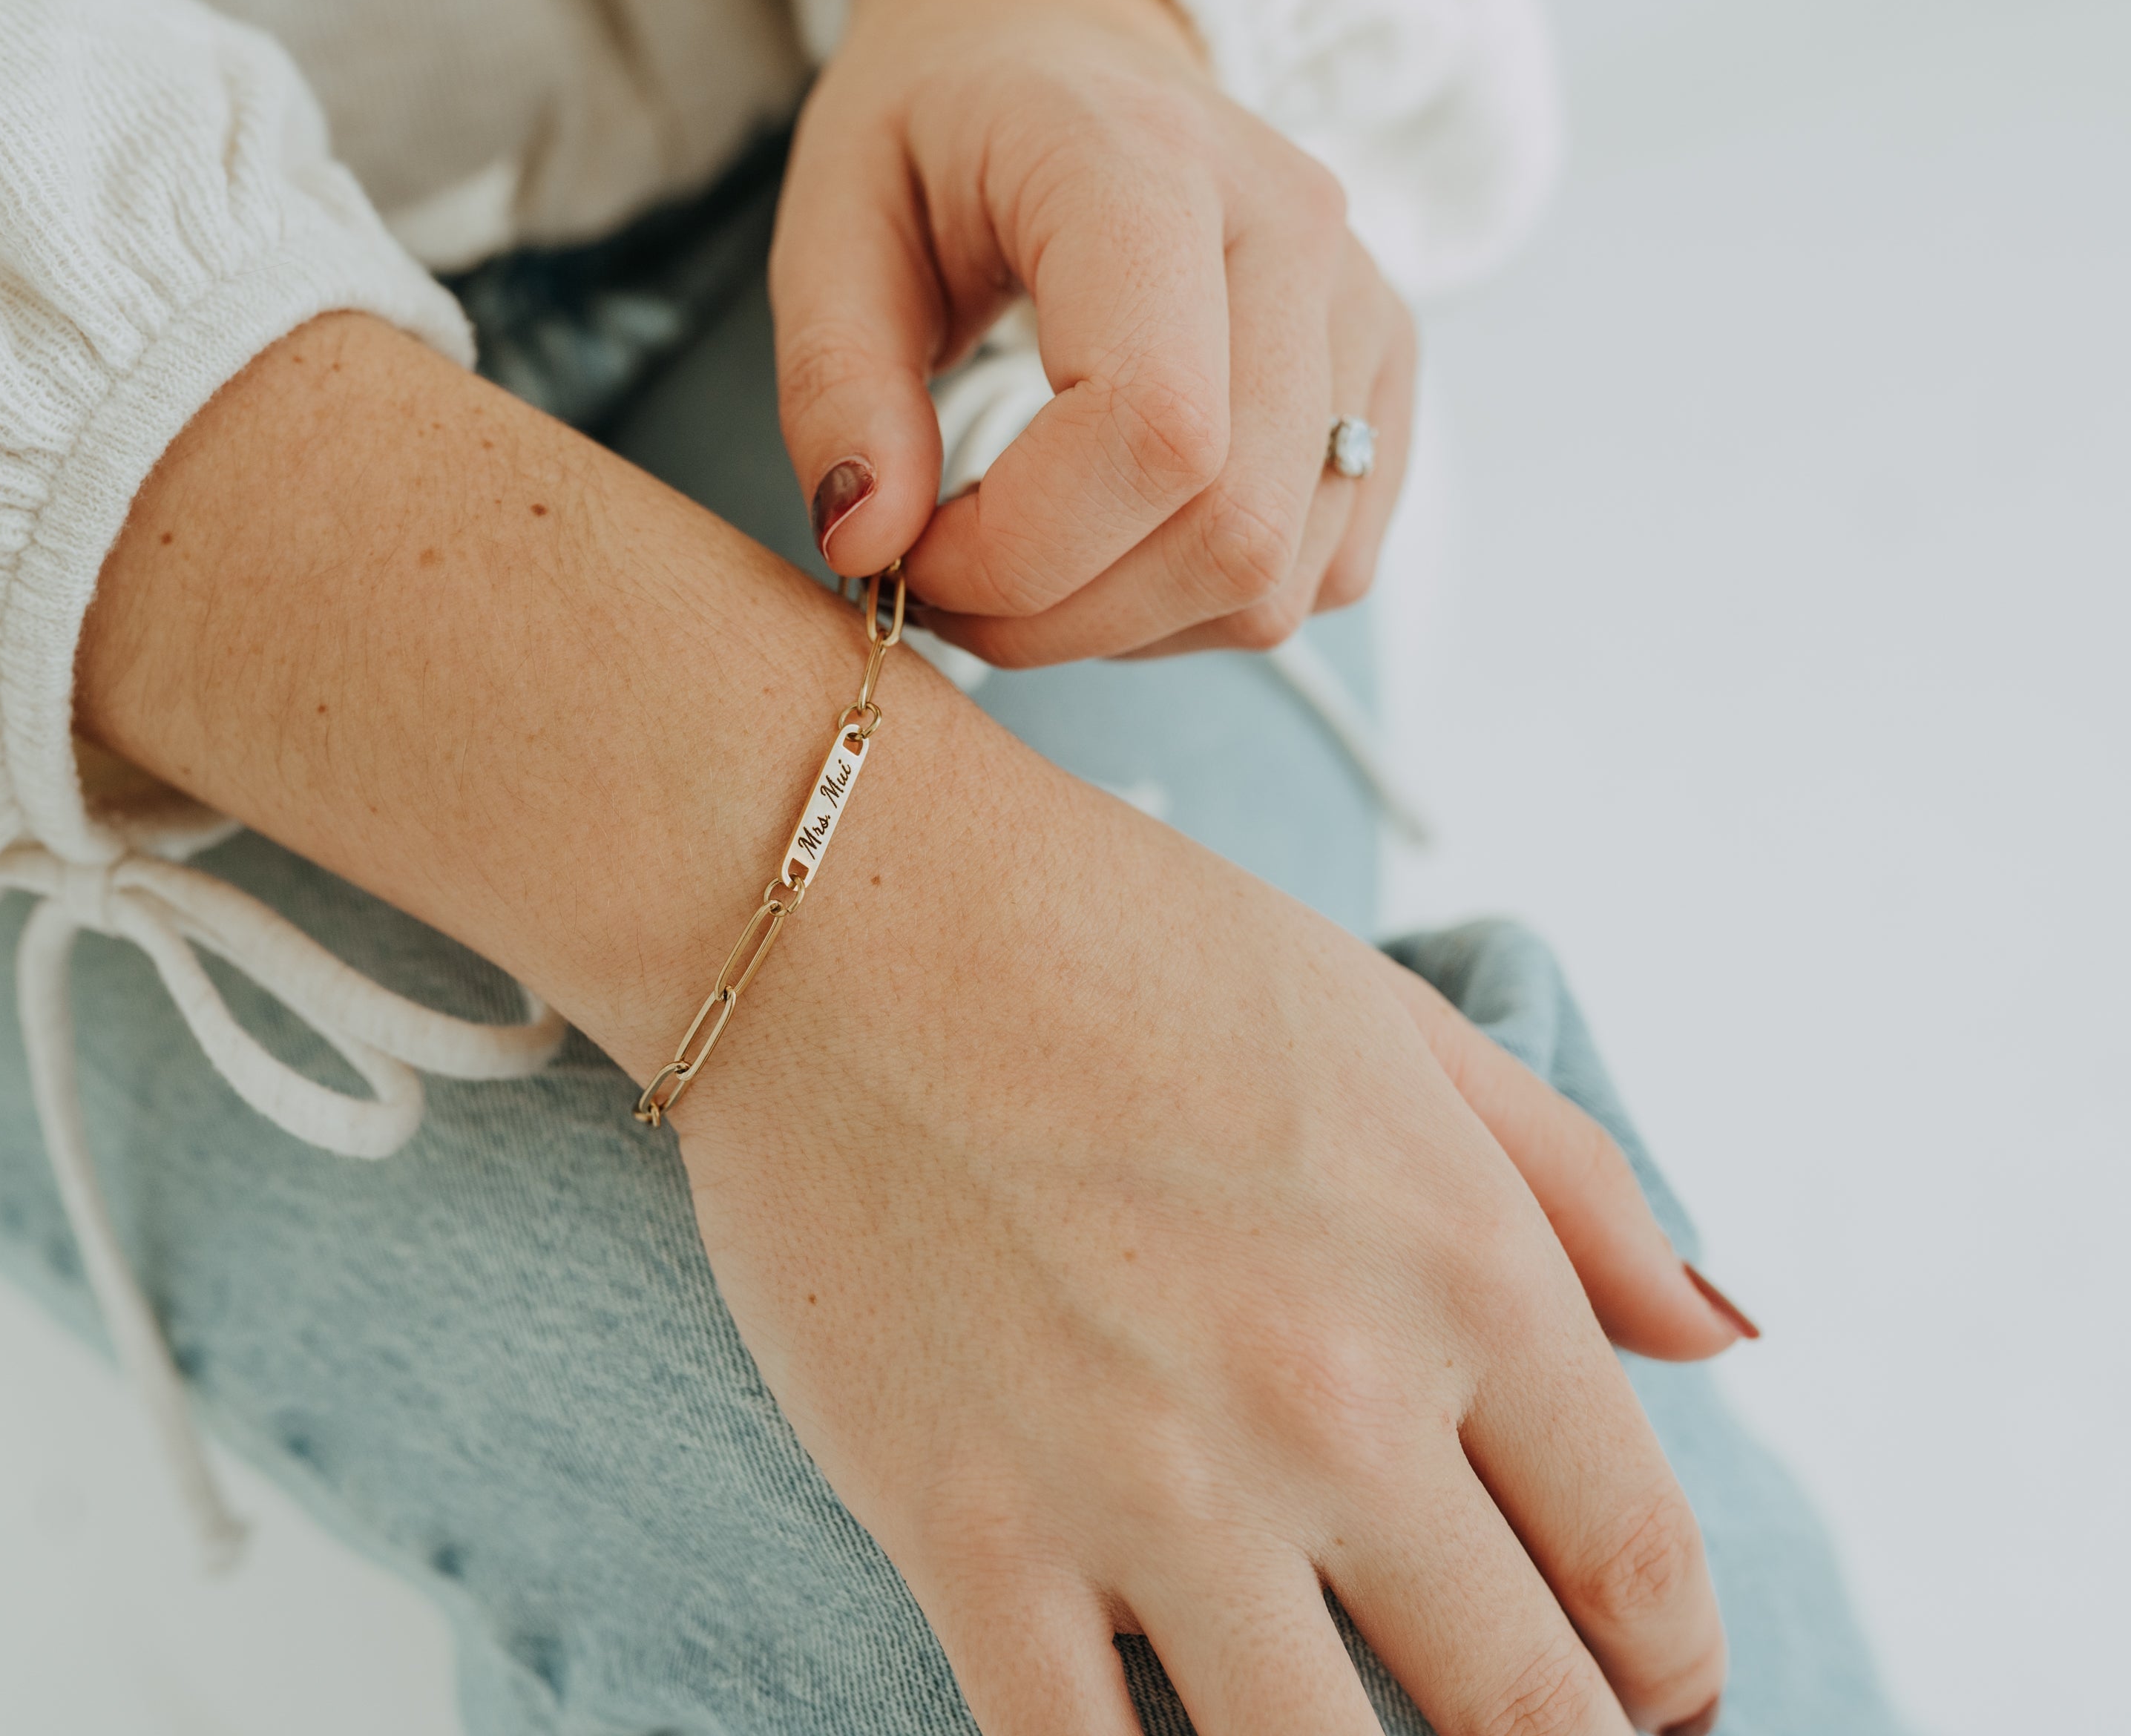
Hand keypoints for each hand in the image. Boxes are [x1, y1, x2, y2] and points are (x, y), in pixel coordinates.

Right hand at [684, 795, 1735, 1735]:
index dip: (1671, 1676)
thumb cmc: (1119, 938)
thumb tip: (1720, 1338)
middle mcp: (1335, 1406)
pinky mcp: (968, 1533)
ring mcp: (1147, 1488)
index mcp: (1464, 1276)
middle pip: (1522, 1714)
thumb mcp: (1393, 1023)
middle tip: (1520, 1732)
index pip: (1642, 1574)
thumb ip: (1578, 1188)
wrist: (840, 907)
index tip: (1649, 1697)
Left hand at [774, 0, 1414, 664]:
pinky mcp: (1381, 383)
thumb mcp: (830, 225)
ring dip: (1123, 624)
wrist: (1056, 53)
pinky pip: (1320, 572)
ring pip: (1278, 576)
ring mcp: (1359, 311)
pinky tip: (1109, 547)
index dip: (1020, 550)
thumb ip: (835, 386)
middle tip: (944, 583)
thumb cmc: (939, 130)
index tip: (907, 554)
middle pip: (1228, 527)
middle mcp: (1292, 232)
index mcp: (1146, 165)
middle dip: (1059, 613)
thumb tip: (870, 541)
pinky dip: (1197, 607)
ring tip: (1020, 559)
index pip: (1153, 426)